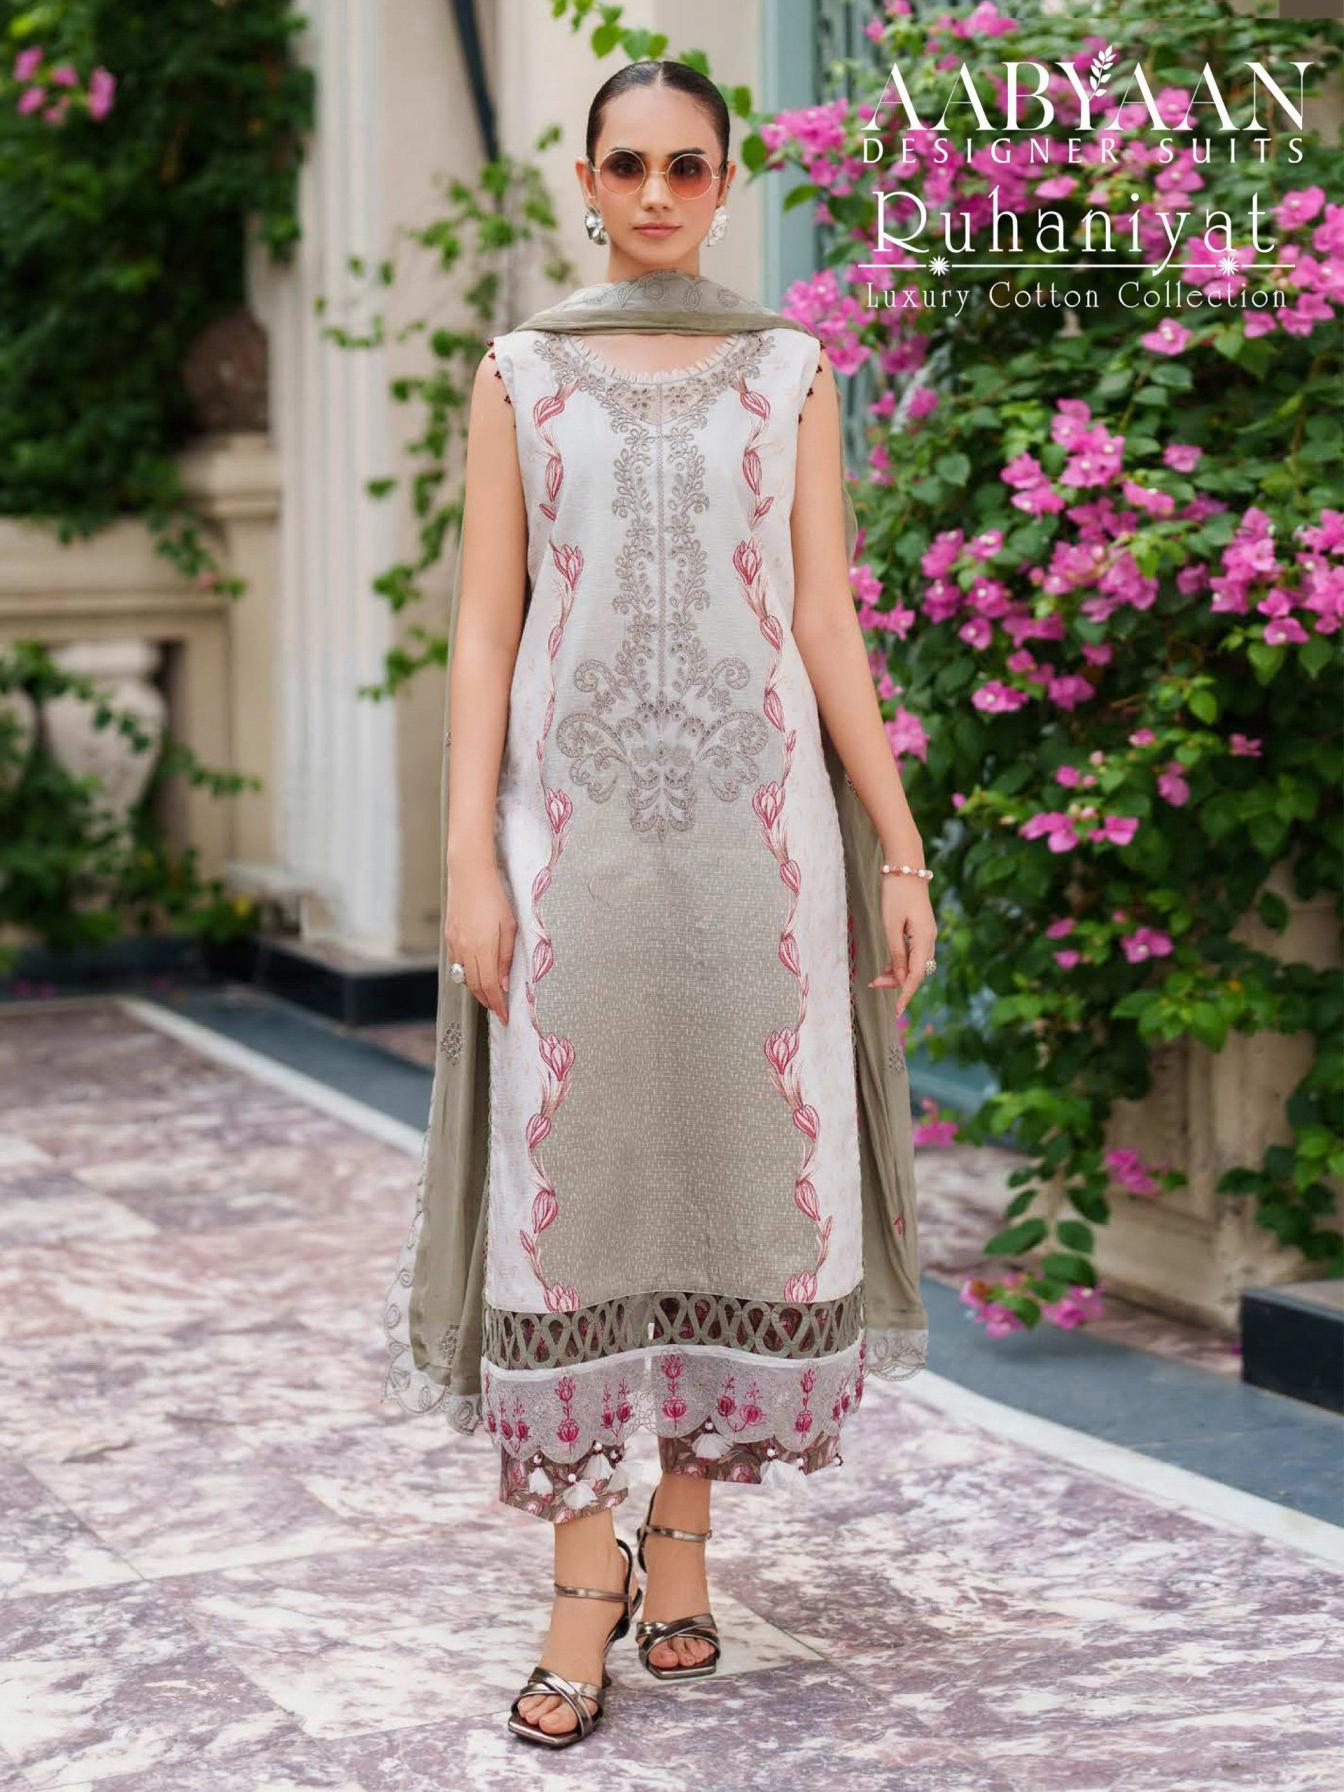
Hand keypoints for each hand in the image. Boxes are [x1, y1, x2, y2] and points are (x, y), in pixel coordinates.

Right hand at [445, 861, 516, 1024]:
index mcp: (483, 948)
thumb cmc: (494, 896)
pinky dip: (467, 974)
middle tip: (498, 1009)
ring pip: (464, 977)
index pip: (489, 987)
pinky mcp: (449, 937)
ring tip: (489, 995)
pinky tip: (476, 973)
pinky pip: (457, 964)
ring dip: (477, 990)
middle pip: (475, 987)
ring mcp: (455, 944)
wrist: (469, 874)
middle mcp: (465, 950)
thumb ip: (506, 957)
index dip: (497, 1005)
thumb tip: (502, 983)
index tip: (504, 1016)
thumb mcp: (510, 926)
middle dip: (487, 1001)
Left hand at [868, 874, 936, 1021]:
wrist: (906, 866)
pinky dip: (899, 960)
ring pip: (914, 962)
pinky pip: (912, 952)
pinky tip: (886, 966)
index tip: (896, 1011)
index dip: (906, 994)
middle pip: (916, 971)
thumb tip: (898, 978)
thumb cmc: (896, 893)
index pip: (916, 975)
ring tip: (875, 978)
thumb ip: (895, 953)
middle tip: (873, 985)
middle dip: (896, 983)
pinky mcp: (920, 928)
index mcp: (924, 939)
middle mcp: (929, 939)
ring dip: (896, 972)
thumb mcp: (891, 925)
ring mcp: (926, 933)